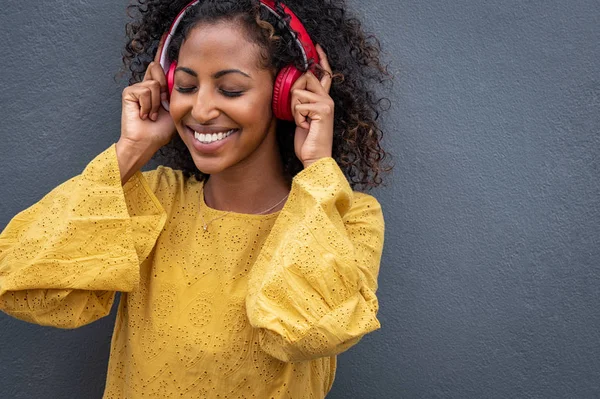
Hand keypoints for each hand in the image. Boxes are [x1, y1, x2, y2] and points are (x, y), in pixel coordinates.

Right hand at [120, 34, 174, 153]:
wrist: (146, 143)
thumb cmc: (160, 130)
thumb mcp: (174, 107)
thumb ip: (173, 89)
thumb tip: (175, 71)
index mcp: (157, 88)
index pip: (160, 67)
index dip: (162, 52)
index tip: (166, 34)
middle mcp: (145, 85)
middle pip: (157, 68)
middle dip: (164, 88)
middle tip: (161, 107)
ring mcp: (136, 88)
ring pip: (154, 83)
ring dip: (157, 103)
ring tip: (151, 114)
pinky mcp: (129, 92)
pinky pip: (146, 90)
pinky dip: (149, 105)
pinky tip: (144, 114)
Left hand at [290, 44, 333, 167]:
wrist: (316, 158)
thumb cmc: (308, 140)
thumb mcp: (302, 117)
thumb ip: (301, 101)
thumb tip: (293, 88)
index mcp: (324, 99)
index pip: (324, 74)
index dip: (320, 59)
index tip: (316, 47)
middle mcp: (327, 99)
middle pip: (305, 78)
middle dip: (293, 92)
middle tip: (298, 113)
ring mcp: (326, 104)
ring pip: (298, 92)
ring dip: (294, 109)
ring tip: (302, 122)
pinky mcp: (323, 110)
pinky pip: (299, 105)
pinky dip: (297, 117)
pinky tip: (304, 127)